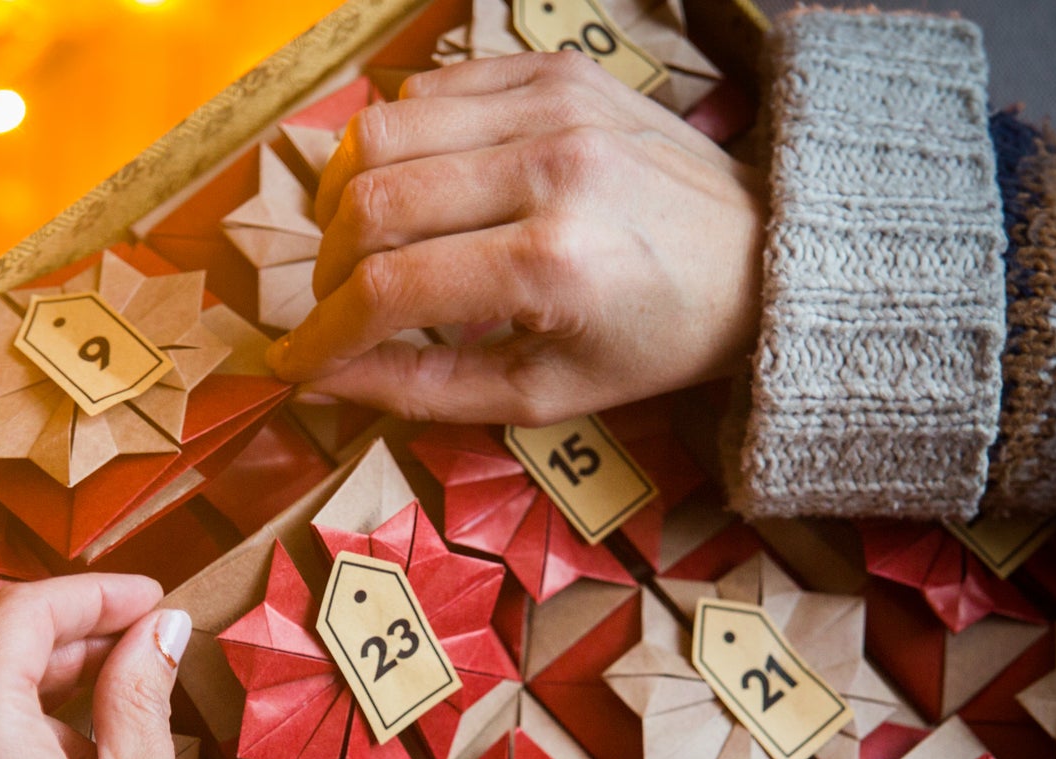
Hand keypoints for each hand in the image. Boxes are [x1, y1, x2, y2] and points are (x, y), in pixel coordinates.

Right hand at [267, 51, 765, 423]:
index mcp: (551, 263)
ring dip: (344, 198)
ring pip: (382, 129)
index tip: (297, 361)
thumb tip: (323, 380)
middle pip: (368, 199)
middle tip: (335, 309)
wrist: (758, 255)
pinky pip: (430, 88)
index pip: (386, 287)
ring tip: (359, 249)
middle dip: (325, 269)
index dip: (322, 333)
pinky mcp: (555, 66)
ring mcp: (551, 101)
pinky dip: (396, 144)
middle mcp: (547, 166)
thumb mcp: (542, 395)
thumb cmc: (652, 342)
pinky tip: (413, 192)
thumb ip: (423, 391)